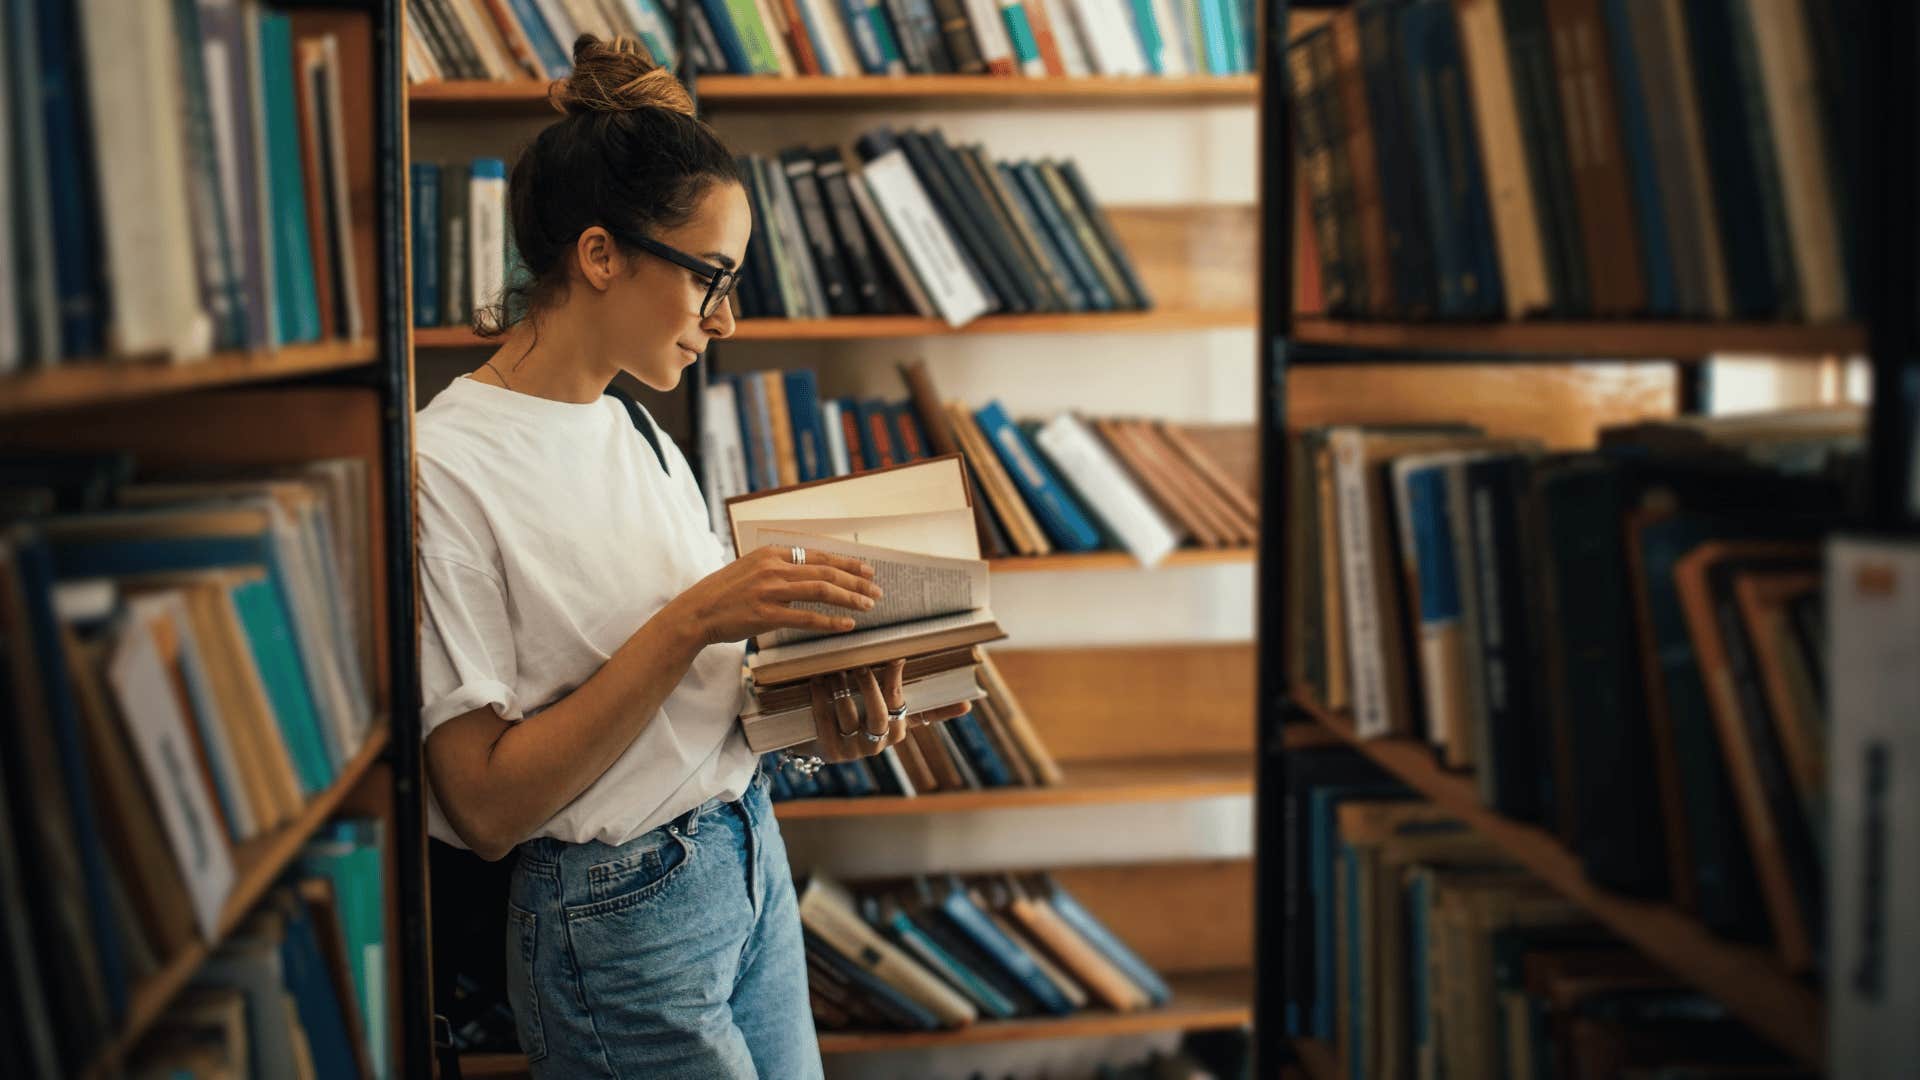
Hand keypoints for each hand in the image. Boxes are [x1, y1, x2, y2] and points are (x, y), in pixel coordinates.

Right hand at [669, 545, 881, 647]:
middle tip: (876, 590)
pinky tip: (846, 625)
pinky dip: (830, 621)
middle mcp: (773, 567)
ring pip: (821, 591)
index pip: (819, 555)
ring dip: (849, 598)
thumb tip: (809, 575)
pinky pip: (806, 617)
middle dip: (856, 581)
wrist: (696, 611)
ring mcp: (769, 590)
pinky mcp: (765, 614)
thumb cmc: (724, 593)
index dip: (847, 563)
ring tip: (868, 605)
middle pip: (825, 571)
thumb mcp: (752, 569)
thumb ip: (779, 569)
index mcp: (771, 553)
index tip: (867, 570)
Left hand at [801, 661, 973, 763]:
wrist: (824, 746)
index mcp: (897, 732)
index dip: (898, 681)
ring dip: (841, 688)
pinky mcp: (829, 751)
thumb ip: (929, 711)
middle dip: (870, 686)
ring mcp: (852, 750)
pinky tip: (818, 681)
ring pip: (848, 715)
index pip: (902, 705)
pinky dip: (820, 698)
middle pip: (878, 714)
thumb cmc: (867, 723)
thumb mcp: (895, 717)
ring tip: (836, 669)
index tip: (897, 658)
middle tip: (861, 664)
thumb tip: (968, 705)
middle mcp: (877, 745)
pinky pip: (824, 720)